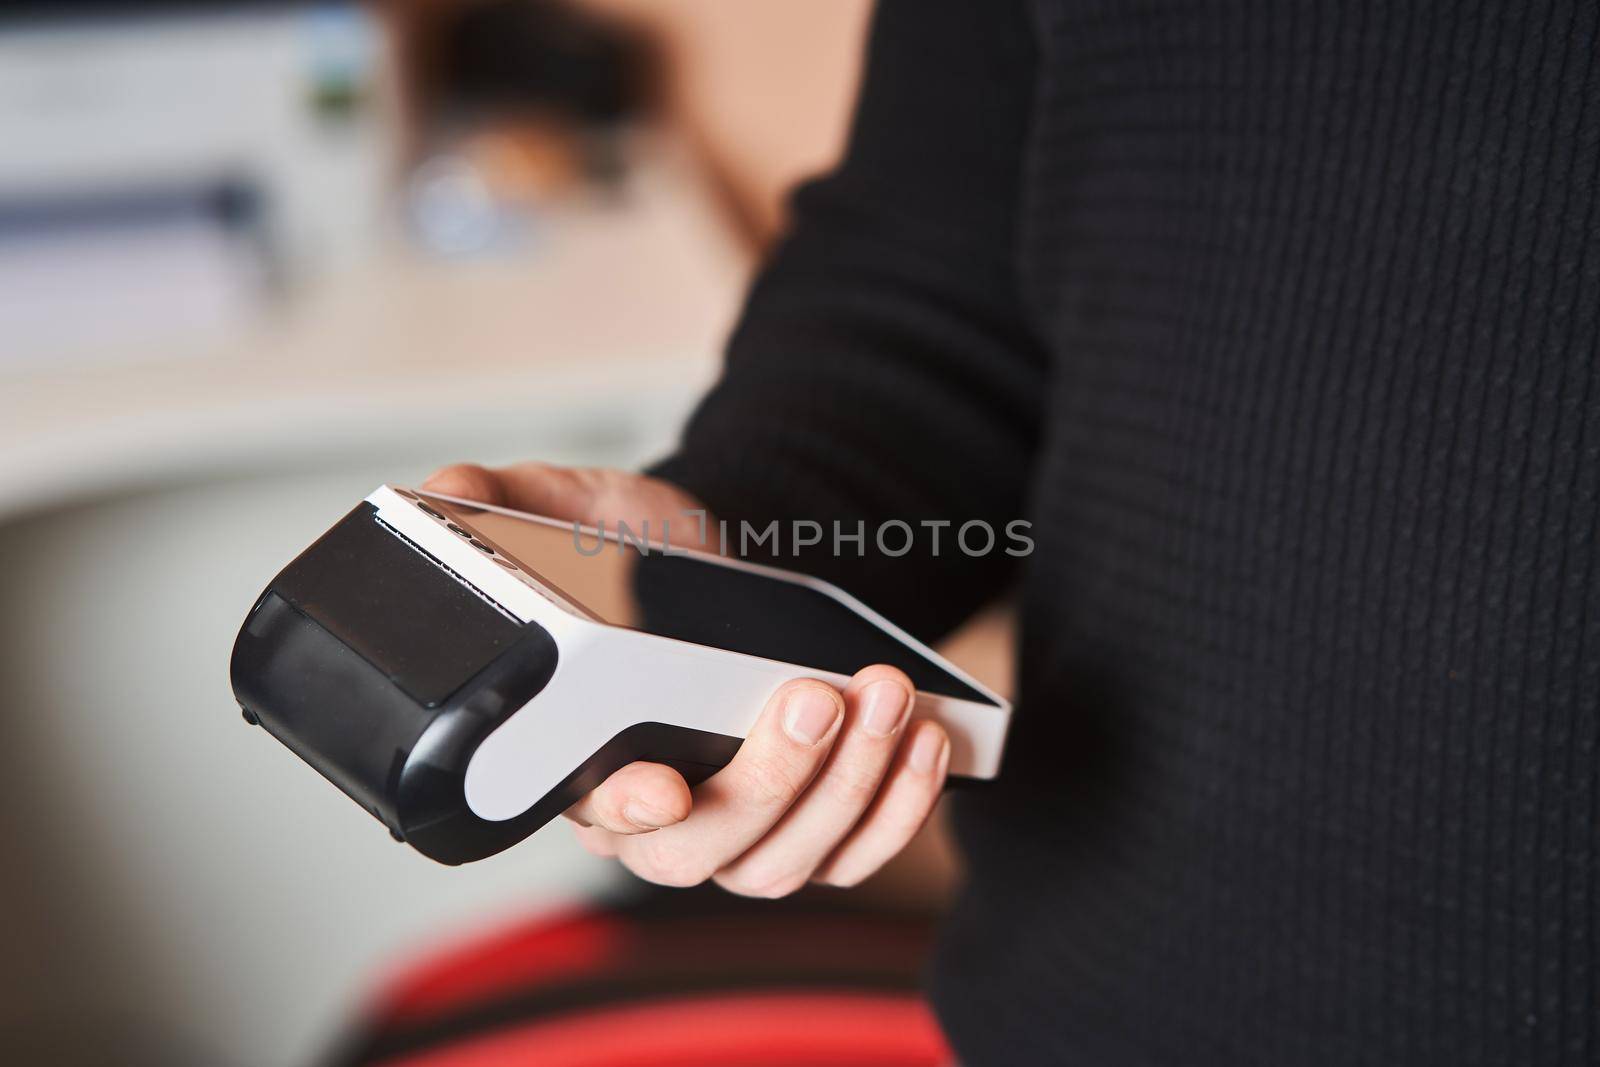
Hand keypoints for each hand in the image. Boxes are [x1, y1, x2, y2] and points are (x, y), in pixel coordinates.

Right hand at [421, 462, 951, 893]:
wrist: (713, 559)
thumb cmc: (629, 549)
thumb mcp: (559, 508)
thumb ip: (494, 503)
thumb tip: (439, 495)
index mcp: (578, 760)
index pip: (593, 815)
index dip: (628, 812)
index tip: (663, 782)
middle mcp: (659, 817)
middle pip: (711, 851)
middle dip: (774, 781)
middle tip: (815, 693)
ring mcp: (740, 828)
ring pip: (791, 857)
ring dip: (853, 785)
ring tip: (887, 693)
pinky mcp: (812, 820)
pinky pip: (860, 850)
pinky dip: (901, 808)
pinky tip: (926, 738)